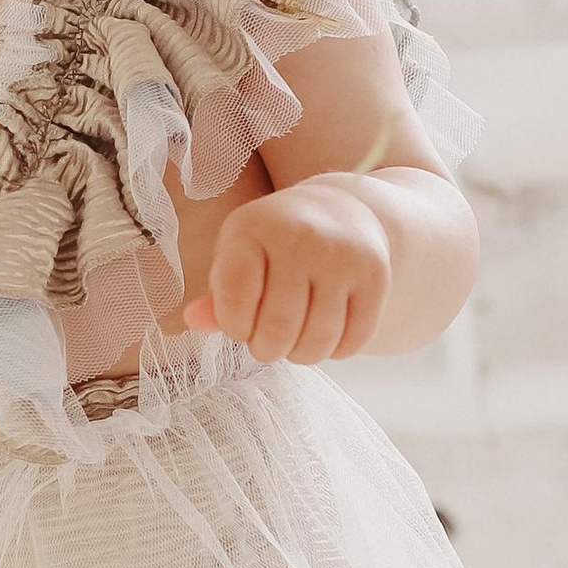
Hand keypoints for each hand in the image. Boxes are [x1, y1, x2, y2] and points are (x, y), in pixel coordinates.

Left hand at [183, 179, 391, 363]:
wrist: (342, 211)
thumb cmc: (275, 244)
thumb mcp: (240, 254)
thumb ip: (219, 293)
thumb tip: (192, 321)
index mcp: (253, 228)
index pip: (235, 300)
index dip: (235, 327)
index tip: (240, 325)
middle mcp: (299, 236)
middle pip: (278, 328)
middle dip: (267, 349)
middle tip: (268, 343)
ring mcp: (341, 254)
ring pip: (318, 339)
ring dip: (302, 355)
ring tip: (294, 344)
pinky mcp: (375, 274)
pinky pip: (355, 338)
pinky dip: (337, 351)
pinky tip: (327, 337)